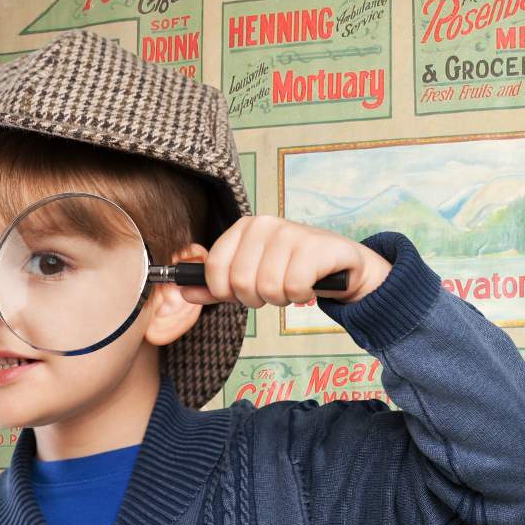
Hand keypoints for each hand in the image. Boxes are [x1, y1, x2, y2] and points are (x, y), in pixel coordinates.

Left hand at [176, 216, 392, 306]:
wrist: (342, 264)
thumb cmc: (293, 269)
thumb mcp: (252, 275)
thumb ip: (216, 286)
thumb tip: (183, 291)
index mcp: (244, 228)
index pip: (214, 270)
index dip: (226, 292)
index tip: (243, 292)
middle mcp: (264, 225)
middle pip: (240, 284)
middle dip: (257, 299)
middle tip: (274, 290)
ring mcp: (289, 233)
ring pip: (267, 289)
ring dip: (282, 299)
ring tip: (293, 285)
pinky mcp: (313, 247)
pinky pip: (293, 289)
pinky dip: (302, 296)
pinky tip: (310, 284)